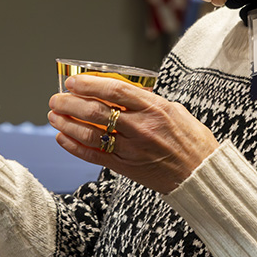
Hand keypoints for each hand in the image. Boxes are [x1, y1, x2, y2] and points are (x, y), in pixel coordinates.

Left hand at [48, 74, 218, 193]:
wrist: (202, 175)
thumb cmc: (192, 141)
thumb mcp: (175, 110)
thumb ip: (148, 100)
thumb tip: (122, 90)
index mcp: (155, 108)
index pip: (115, 90)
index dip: (89, 84)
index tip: (73, 81)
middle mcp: (142, 127)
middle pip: (96, 111)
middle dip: (70, 102)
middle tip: (56, 98)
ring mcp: (133, 149)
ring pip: (91, 133)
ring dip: (67, 124)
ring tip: (54, 116)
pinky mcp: (127, 168)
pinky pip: (95, 156)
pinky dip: (75, 147)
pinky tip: (62, 138)